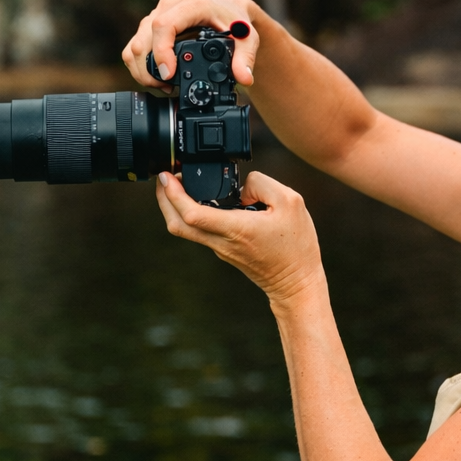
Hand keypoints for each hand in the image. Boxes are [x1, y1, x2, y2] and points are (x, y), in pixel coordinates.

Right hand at [122, 0, 262, 92]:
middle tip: (168, 88)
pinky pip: (135, 48)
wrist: (229, 9)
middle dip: (150, 71)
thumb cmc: (235, 20)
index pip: (164, 26)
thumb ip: (245, 58)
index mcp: (191, 5)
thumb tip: (244, 78)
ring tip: (164, 86)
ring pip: (135, 46)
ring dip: (143, 71)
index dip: (162, 52)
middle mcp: (169, 7)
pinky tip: (159, 79)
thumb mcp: (246, 38)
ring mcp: (156, 15)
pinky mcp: (150, 26)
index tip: (169, 74)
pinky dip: (141, 67)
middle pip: (144, 40)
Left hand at [155, 170, 325, 308]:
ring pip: (185, 230)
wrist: (296, 283)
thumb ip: (262, 184)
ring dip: (174, 207)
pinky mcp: (225, 251)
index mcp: (236, 228)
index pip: (192, 214)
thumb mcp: (291, 202)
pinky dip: (191, 214)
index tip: (167, 176)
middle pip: (177, 224)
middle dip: (164, 200)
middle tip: (164, 178)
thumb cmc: (296, 246)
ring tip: (178, 185)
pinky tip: (200, 199)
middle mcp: (222, 241)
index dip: (173, 194)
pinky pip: (200, 231)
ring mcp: (221, 249)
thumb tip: (242, 185)